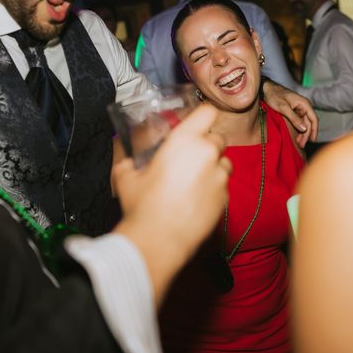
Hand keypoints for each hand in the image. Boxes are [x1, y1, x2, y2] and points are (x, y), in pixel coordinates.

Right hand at [112, 105, 231, 304]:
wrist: (158, 241)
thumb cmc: (142, 206)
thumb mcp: (126, 176)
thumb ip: (131, 160)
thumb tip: (128, 158)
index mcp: (184, 141)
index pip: (207, 112)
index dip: (202, 116)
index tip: (197, 123)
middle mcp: (207, 154)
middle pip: (217, 138)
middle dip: (205, 146)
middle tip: (189, 159)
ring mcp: (219, 177)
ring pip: (224, 162)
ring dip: (213, 167)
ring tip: (193, 182)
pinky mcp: (226, 198)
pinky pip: (223, 186)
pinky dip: (214, 189)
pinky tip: (196, 200)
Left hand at [262, 80, 318, 146]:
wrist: (267, 89)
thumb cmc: (274, 96)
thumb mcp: (283, 108)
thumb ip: (294, 118)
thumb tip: (304, 128)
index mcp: (304, 104)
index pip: (314, 119)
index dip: (314, 130)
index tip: (312, 140)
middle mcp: (304, 106)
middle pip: (309, 123)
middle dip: (307, 134)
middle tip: (302, 145)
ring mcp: (300, 109)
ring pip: (304, 123)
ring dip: (303, 133)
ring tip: (299, 143)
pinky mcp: (294, 111)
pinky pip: (299, 121)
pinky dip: (298, 129)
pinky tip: (296, 136)